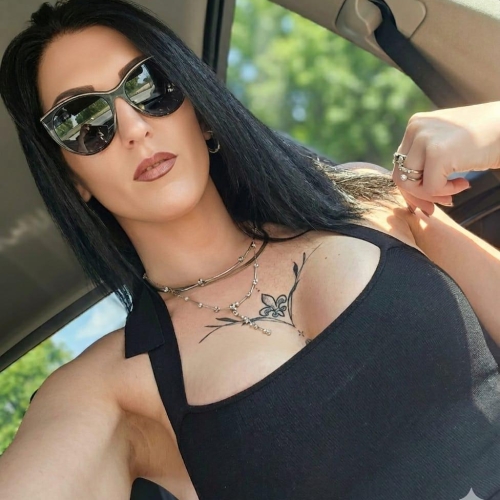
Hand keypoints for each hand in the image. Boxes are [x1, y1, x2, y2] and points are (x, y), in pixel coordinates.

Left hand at [393, 101, 499, 215]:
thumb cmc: (485, 140)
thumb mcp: (446, 145)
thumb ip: (425, 163)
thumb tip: (408, 197)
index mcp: (415, 125)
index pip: (400, 165)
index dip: (413, 187)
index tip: (429, 199)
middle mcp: (416, 128)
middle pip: (401, 175)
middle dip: (419, 195)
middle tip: (442, 201)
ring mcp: (424, 139)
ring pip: (411, 184)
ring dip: (434, 194)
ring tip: (457, 188)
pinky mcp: (437, 153)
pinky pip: (430, 188)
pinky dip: (447, 192)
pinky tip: (464, 183)